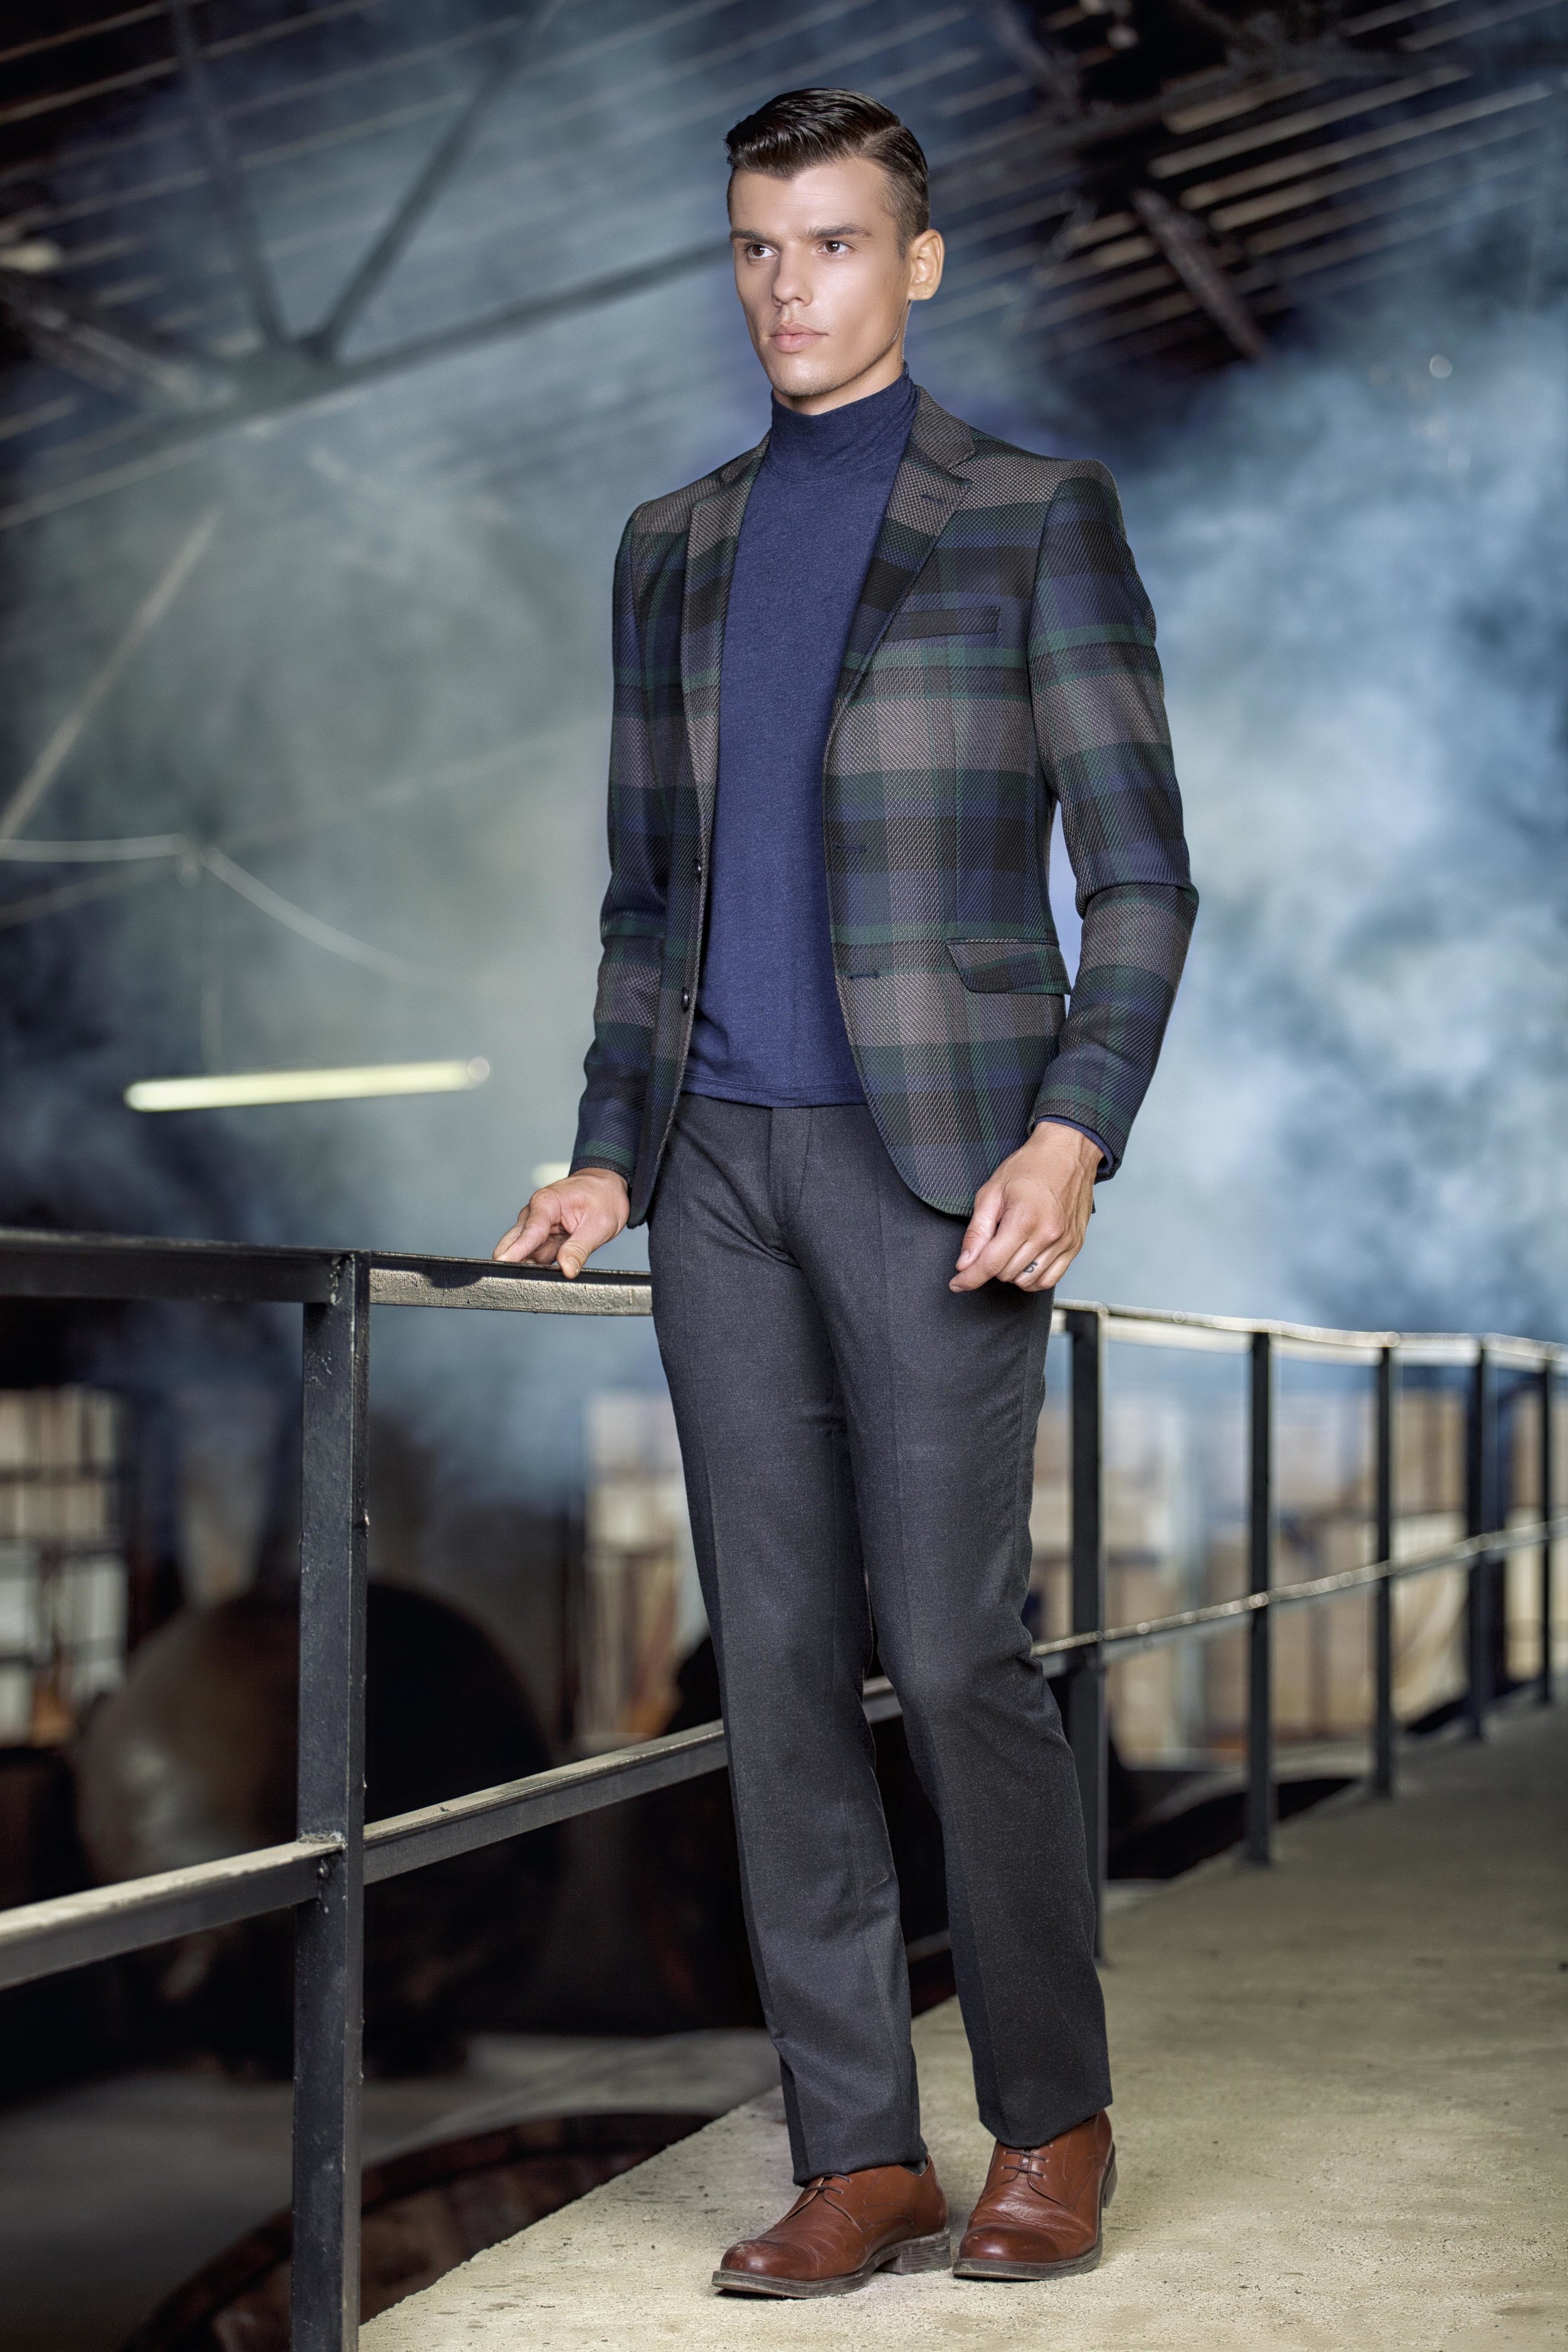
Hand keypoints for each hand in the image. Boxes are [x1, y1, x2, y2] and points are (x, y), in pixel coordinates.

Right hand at [493, 1167, 629, 1279]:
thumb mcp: (599, 1225)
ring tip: (543, 1277)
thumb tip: (567, 1269)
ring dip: (529, 1265)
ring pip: (523, 1253)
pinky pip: (535, 1256)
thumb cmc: (603, 1197)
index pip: (528, 1231)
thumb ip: (579, 1248)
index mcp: (547, 1204)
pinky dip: (538, 1265)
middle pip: (514, 1242)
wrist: (607, 1188)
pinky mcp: (542, 1239)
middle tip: (524, 1280)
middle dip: (515, 1261)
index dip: (516, 1250)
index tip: (504, 1263)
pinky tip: (547, 1272)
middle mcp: (535, 1214)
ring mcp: (537, 1227)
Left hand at [950, 1123, 1100, 1293]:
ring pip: (1027, 1281)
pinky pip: (1049, 1280)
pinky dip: (1032, 1279)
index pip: (991, 1264)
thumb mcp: (992, 1192)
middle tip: (990, 1244)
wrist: (1067, 1153)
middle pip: (1007, 1273)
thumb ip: (977, 1231)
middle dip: (989, 1265)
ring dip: (1010, 1273)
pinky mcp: (1075, 1246)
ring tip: (1008, 1249)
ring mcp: (1064, 1243)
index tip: (957, 1283)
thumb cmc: (1030, 1167)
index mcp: (1024, 1219)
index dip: (969, 1278)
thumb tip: (965, 1262)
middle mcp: (1047, 1234)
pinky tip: (1024, 1263)